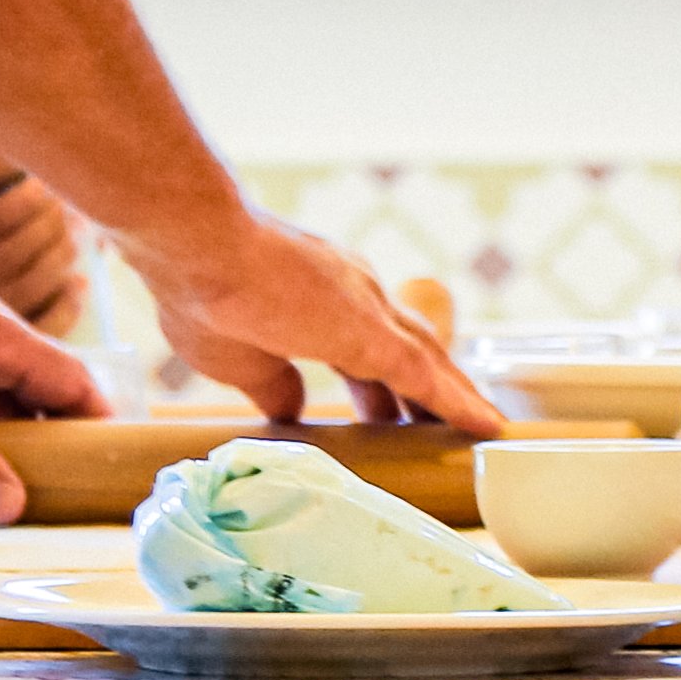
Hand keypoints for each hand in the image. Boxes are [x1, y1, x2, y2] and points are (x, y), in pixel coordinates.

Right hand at [121, 214, 497, 429]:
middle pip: (405, 350)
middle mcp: (353, 295)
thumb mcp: (238, 356)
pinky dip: (458, 402)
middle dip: (422, 395)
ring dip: (451, 397)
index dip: (378, 386)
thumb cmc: (200, 291)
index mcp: (319, 299)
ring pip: (426, 360)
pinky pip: (427, 376)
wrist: (196, 247)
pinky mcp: (371, 333)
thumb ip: (272, 383)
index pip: (363, 349)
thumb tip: (291, 412)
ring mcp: (366, 309)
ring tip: (479, 432)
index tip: (386, 417)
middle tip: (438, 432)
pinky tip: (485, 426)